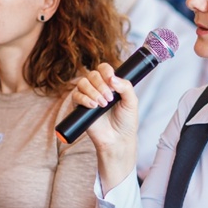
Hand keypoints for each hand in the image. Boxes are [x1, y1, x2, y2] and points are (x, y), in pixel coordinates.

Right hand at [71, 63, 139, 190]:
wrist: (117, 139)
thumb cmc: (126, 121)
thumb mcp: (131, 102)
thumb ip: (126, 87)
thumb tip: (113, 78)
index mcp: (110, 84)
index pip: (104, 69)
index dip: (106, 71)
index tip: (111, 79)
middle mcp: (98, 87)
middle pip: (93, 75)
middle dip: (101, 85)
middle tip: (109, 98)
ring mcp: (88, 96)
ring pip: (83, 83)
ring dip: (93, 92)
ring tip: (103, 104)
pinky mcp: (79, 106)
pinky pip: (76, 96)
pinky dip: (84, 99)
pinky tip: (93, 106)